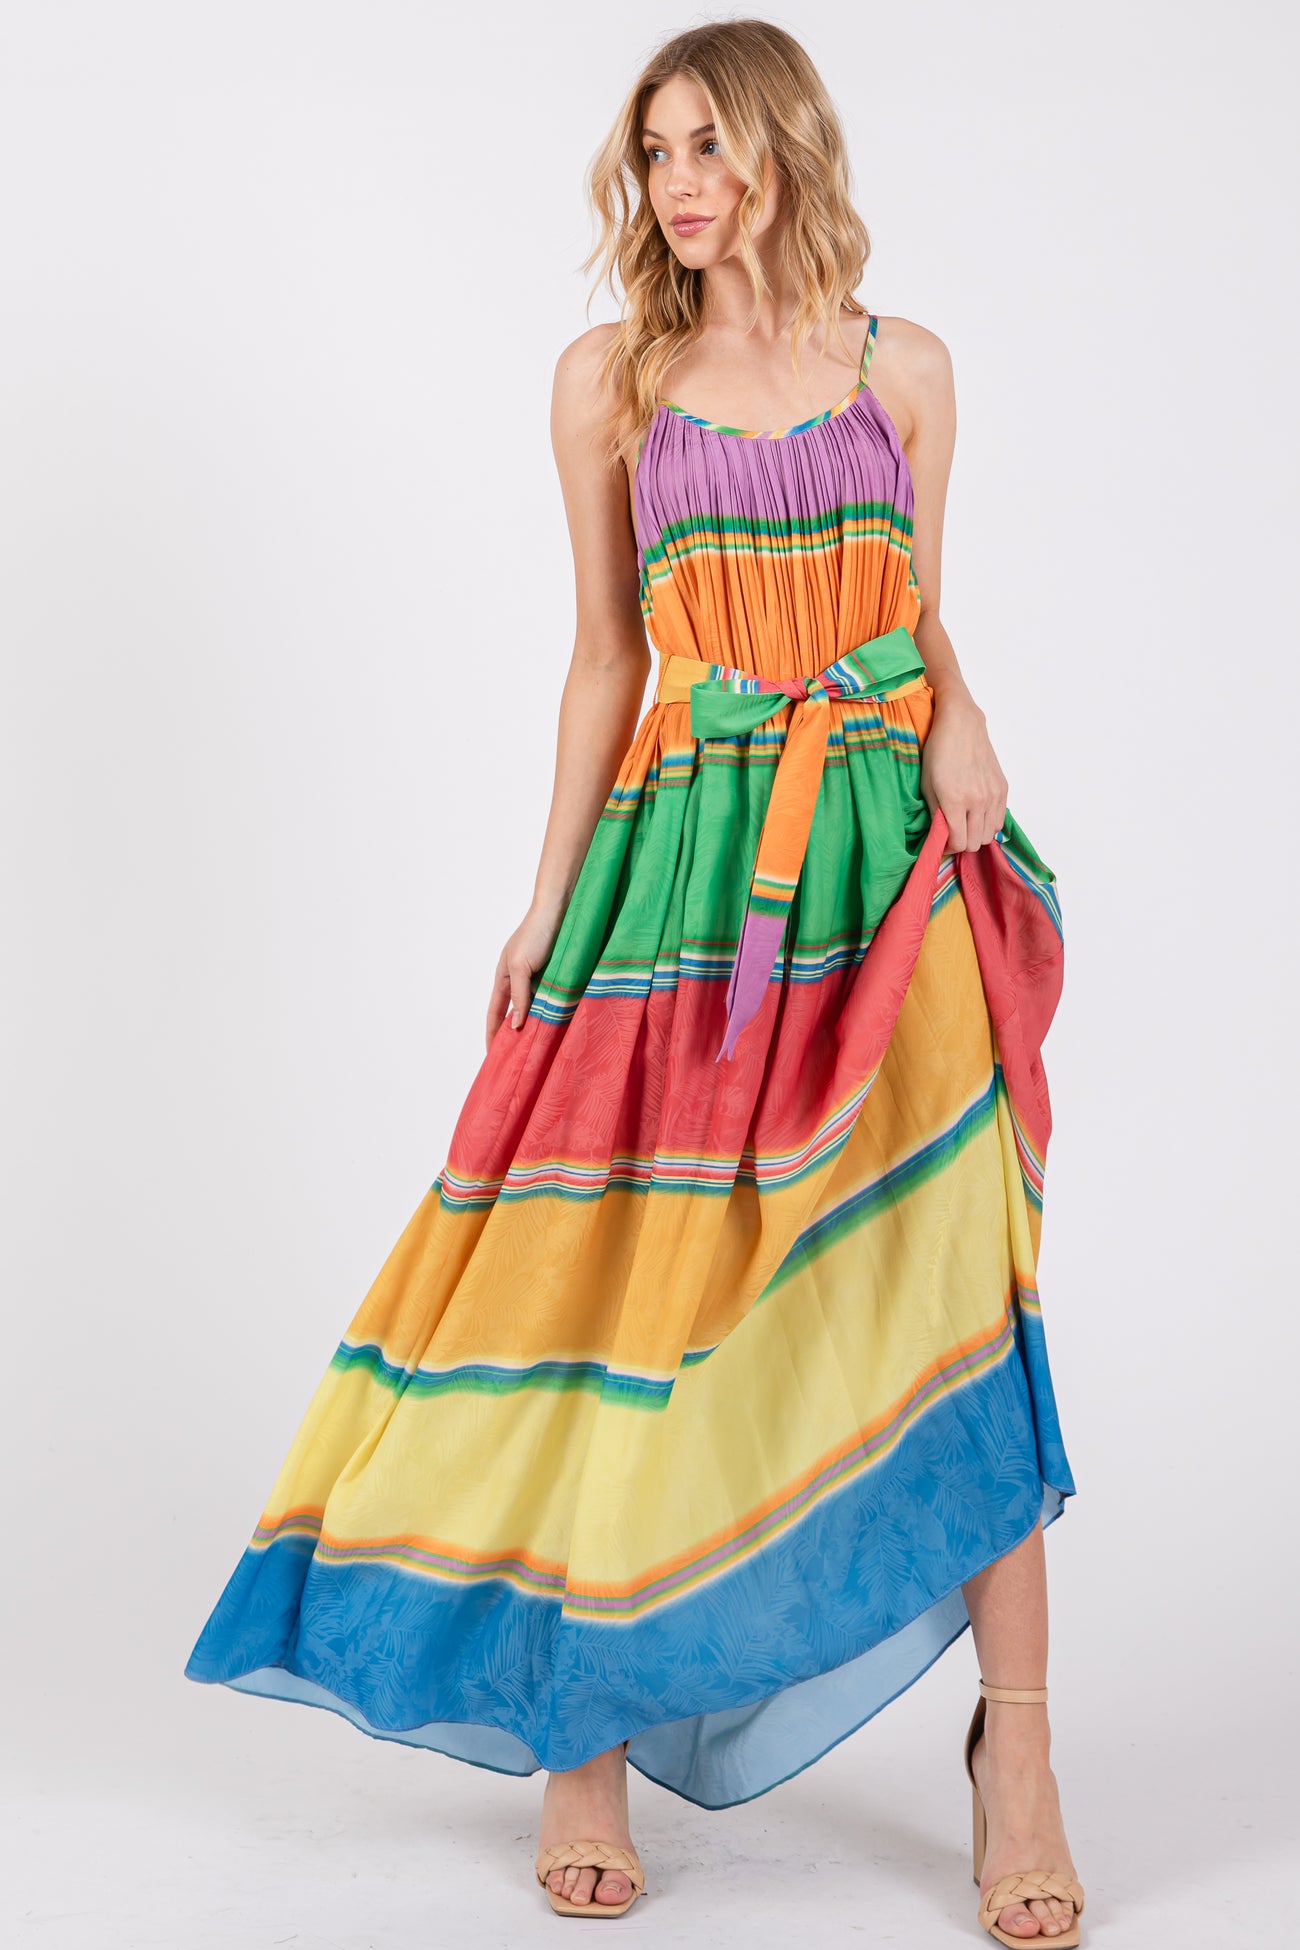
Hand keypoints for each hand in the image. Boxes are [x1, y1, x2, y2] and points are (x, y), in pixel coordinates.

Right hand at [485, 900, 567, 1052]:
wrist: (562, 908)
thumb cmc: (536, 933)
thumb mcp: (521, 966)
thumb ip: (519, 996)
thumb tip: (516, 1025)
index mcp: (504, 978)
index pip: (494, 1014)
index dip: (493, 1035)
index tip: (493, 1057)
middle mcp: (520, 980)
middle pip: (513, 1015)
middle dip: (513, 1036)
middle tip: (517, 1061)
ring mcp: (539, 979)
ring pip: (534, 1010)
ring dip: (535, 1027)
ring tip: (538, 1050)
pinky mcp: (557, 976)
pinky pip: (552, 1001)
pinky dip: (552, 1015)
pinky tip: (558, 1027)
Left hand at [920, 693, 1007, 855]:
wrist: (961, 724)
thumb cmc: (938, 751)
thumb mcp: (927, 784)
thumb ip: (935, 814)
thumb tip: (940, 836)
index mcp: (956, 800)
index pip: (958, 843)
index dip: (947, 848)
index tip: (941, 842)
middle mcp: (978, 800)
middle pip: (975, 843)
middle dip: (961, 843)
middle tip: (951, 833)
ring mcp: (993, 795)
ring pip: (989, 835)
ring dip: (976, 835)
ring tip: (964, 824)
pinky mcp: (1003, 788)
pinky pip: (999, 820)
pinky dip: (988, 824)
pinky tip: (976, 814)